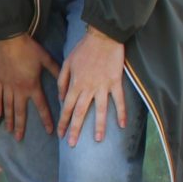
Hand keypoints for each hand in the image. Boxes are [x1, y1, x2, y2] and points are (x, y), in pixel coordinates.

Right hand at [0, 35, 58, 141]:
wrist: (8, 39)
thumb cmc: (28, 48)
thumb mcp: (45, 58)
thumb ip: (55, 71)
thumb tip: (65, 81)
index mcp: (33, 85)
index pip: (41, 106)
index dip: (46, 119)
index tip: (49, 131)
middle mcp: (19, 90)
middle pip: (20, 112)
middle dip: (21, 126)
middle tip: (20, 139)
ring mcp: (7, 86)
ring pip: (8, 107)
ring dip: (9, 120)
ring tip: (9, 131)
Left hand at [57, 28, 129, 145]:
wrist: (103, 37)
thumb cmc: (83, 49)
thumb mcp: (66, 63)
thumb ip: (62, 82)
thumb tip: (60, 98)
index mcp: (75, 84)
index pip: (66, 107)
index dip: (63, 122)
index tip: (60, 134)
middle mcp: (88, 88)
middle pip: (80, 112)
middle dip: (75, 129)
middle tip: (72, 144)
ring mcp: (103, 86)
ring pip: (100, 110)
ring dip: (98, 126)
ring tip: (97, 140)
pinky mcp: (116, 82)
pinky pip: (119, 100)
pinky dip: (122, 112)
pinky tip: (122, 125)